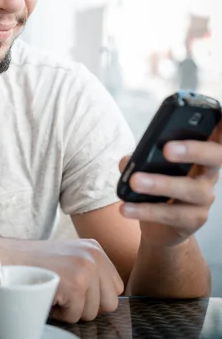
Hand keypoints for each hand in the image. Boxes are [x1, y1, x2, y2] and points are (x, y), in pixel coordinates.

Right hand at [26, 239, 123, 322]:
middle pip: (110, 303)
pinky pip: (74, 316)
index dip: (95, 297)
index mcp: (95, 249)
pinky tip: (47, 296)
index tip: (74, 291)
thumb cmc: (34, 265)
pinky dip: (58, 314)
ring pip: (92, 313)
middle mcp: (94, 255)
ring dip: (70, 310)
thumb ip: (90, 273)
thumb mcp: (69, 258)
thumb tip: (108, 301)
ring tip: (53, 292)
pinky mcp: (76, 284)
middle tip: (64, 294)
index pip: (115, 288)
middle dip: (86, 306)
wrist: (6, 260)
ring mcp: (86, 268)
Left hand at [119, 121, 221, 246]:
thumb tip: (130, 160)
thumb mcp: (149, 166)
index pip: (218, 135)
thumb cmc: (158, 187)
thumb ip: (141, 157)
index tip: (219, 111)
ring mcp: (204, 198)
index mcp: (201, 152)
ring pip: (188, 189)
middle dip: (193, 150)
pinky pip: (171, 214)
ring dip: (160, 184)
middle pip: (214, 157)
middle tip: (167, 149)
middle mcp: (209, 172)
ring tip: (135, 181)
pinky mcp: (193, 220)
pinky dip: (145, 210)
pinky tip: (125, 207)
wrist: (160, 227)